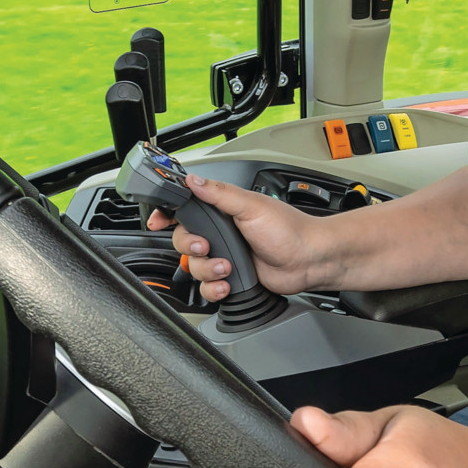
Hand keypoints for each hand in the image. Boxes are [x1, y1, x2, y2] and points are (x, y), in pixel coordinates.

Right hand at [147, 173, 327, 299]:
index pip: (186, 208)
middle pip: (183, 241)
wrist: (310, 261)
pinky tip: (228, 283)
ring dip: (206, 269)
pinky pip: (208, 287)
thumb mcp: (251, 205)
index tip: (157, 221)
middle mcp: (221, 232)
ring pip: (194, 266)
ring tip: (227, 268)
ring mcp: (225, 255)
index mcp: (223, 209)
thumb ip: (218, 193)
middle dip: (191, 247)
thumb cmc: (290, 229)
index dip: (166, 214)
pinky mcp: (231, 277)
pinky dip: (214, 288)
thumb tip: (193, 179)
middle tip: (208, 246)